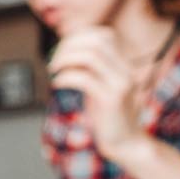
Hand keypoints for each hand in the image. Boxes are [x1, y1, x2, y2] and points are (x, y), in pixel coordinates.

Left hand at [48, 26, 150, 164]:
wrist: (126, 143)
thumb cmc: (108, 116)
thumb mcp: (99, 87)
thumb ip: (90, 70)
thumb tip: (65, 53)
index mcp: (124, 65)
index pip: (104, 35)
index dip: (79, 37)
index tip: (61, 50)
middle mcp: (125, 70)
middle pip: (96, 41)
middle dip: (69, 45)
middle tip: (54, 61)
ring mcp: (121, 83)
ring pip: (91, 56)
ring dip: (65, 59)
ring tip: (54, 70)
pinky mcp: (112, 99)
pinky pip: (85, 79)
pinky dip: (66, 77)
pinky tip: (57, 84)